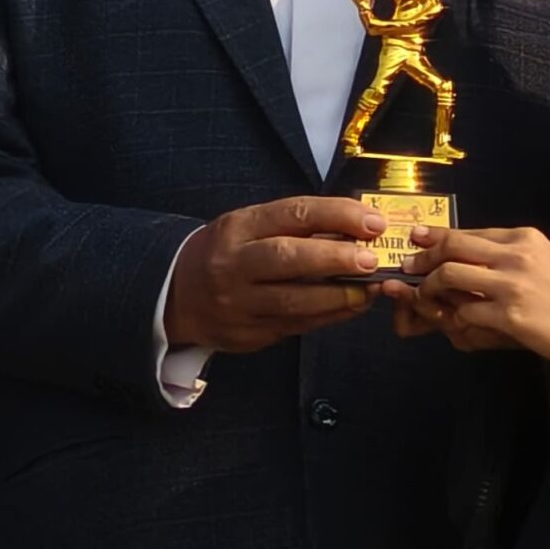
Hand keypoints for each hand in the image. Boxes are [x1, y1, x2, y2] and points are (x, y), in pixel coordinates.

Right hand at [164, 197, 386, 352]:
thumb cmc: (225, 254)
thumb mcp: (248, 227)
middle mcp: (233, 265)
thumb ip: (295, 227)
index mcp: (237, 228)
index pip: (293, 214)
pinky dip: (329, 316)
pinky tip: (351, 307)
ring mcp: (238, 304)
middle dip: (336, 258)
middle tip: (372, 260)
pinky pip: (295, 325)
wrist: (176, 296)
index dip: (338, 216)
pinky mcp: (247, 334)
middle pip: (289, 258)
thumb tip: (357, 228)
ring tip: (369, 290)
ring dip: (339, 296)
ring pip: (294, 301)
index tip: (372, 223)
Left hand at [411, 228, 549, 367]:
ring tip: (427, 299)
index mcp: (522, 238)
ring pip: (449, 276)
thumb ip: (506, 257)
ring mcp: (513, 284)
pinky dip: (453, 318)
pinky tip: (454, 324)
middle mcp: (516, 254)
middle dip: (422, 259)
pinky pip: (464, 312)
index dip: (434, 236)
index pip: (466, 232)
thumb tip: (464, 257)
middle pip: (451, 248)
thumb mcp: (541, 262)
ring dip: (429, 289)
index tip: (414, 240)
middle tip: (408, 270)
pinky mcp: (511, 315)